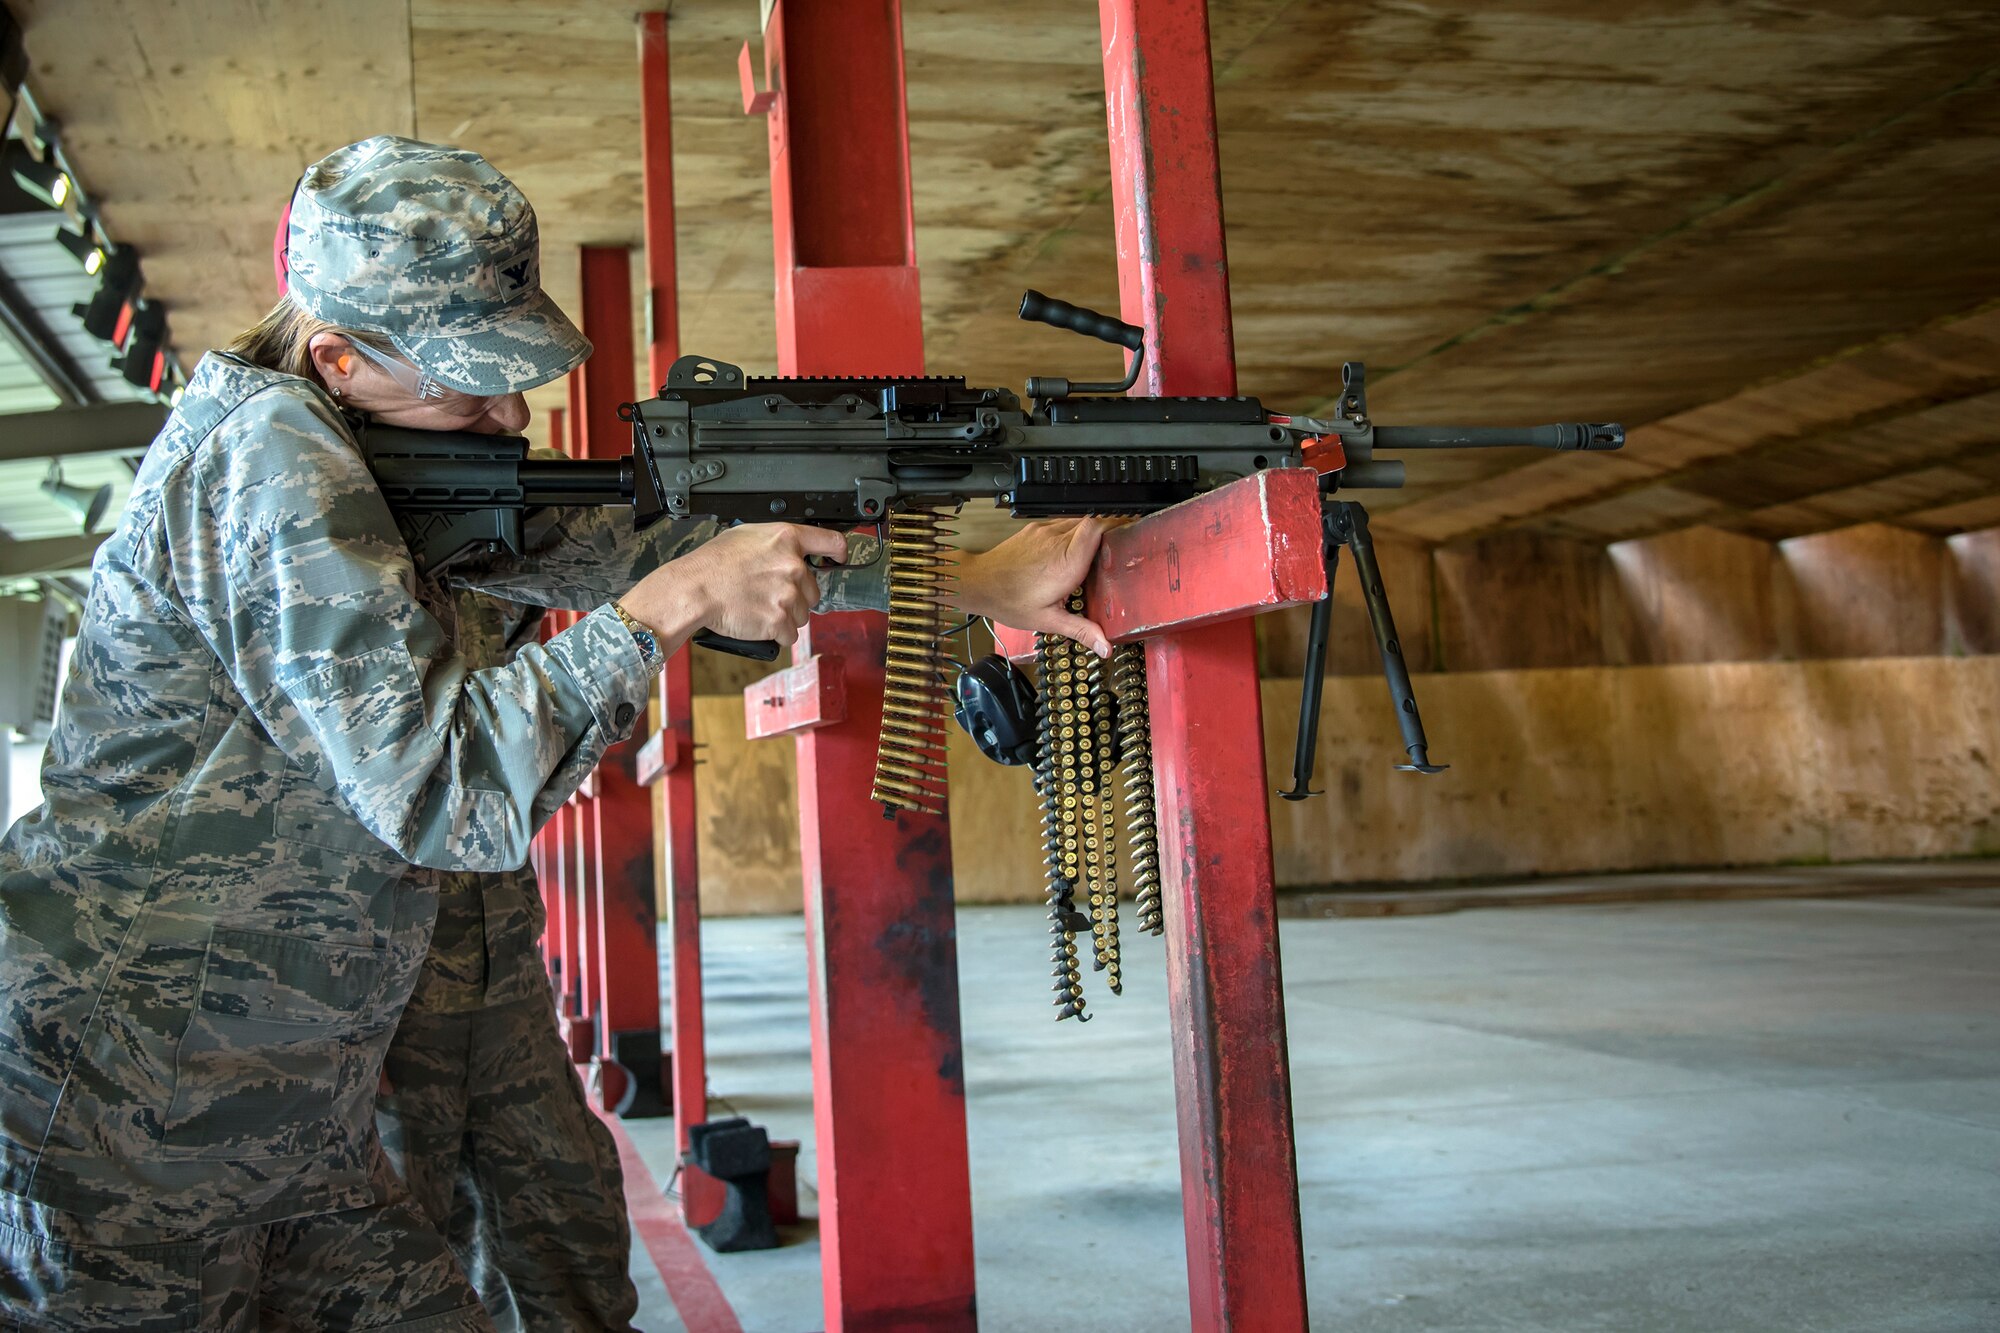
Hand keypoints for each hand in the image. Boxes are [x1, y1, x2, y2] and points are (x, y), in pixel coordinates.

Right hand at [620, 523, 848, 651]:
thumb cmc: (712, 563)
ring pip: (802, 615)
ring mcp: (788, 595)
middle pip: (813, 591)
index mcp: (786, 539)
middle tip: (768, 594)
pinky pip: (789, 635)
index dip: (838, 551)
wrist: (694, 589)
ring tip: (758, 607)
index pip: (830, 541)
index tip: (840, 557)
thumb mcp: (747, 536)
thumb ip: (777, 543)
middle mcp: (793, 566)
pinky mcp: (779, 620)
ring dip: (785, 616)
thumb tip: (791, 551)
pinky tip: (758, 622)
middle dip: (795, 596)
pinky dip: (777, 634)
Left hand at [952, 518, 1112, 656]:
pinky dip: (1072, 534)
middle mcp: (1056, 541)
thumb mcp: (1048, 620)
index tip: (1127, 535)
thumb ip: (1081, 630)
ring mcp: (1044, 532)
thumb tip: (1105, 646)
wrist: (978, 584)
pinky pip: (1061, 524)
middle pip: (1092, 522)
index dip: (1115, 526)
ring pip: (1077, 522)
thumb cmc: (1009, 601)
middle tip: (1118, 548)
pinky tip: (1070, 552)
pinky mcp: (1034, 530)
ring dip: (1089, 533)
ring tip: (1096, 551)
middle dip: (1108, 532)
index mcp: (1065, 563)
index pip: (1097, 527)